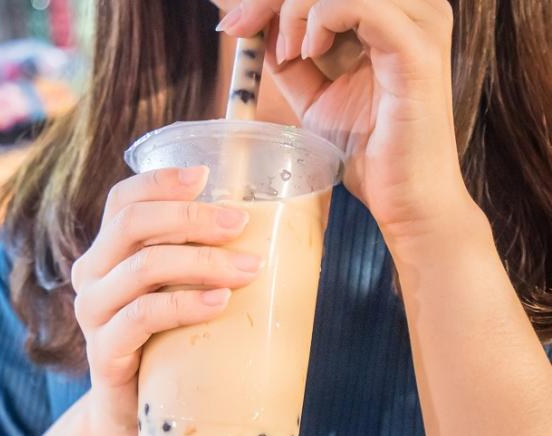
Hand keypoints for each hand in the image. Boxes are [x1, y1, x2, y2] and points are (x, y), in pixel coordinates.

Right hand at [70, 166, 260, 435]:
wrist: (135, 413)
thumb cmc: (166, 342)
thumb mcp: (177, 289)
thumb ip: (198, 255)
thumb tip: (275, 218)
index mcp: (105, 250)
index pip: (123, 200)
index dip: (160, 181)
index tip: (207, 175)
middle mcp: (90, 274)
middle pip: (132, 224)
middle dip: (191, 218)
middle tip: (241, 223)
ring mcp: (92, 313)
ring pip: (142, 266)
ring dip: (201, 260)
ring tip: (249, 268)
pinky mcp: (103, 351)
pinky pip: (142, 315)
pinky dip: (185, 303)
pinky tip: (219, 302)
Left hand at [219, 0, 475, 240]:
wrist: (403, 199)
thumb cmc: (368, 150)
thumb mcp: (315, 95)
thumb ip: (290, 57)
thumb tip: (249, 26)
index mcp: (393, 12)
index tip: (232, 20)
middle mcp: (414, 8)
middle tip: (239, 25)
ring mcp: (420, 25)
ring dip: (297, 7)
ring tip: (288, 52)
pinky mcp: (417, 51)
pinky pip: (363, 5)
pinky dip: (322, 19)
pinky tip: (306, 52)